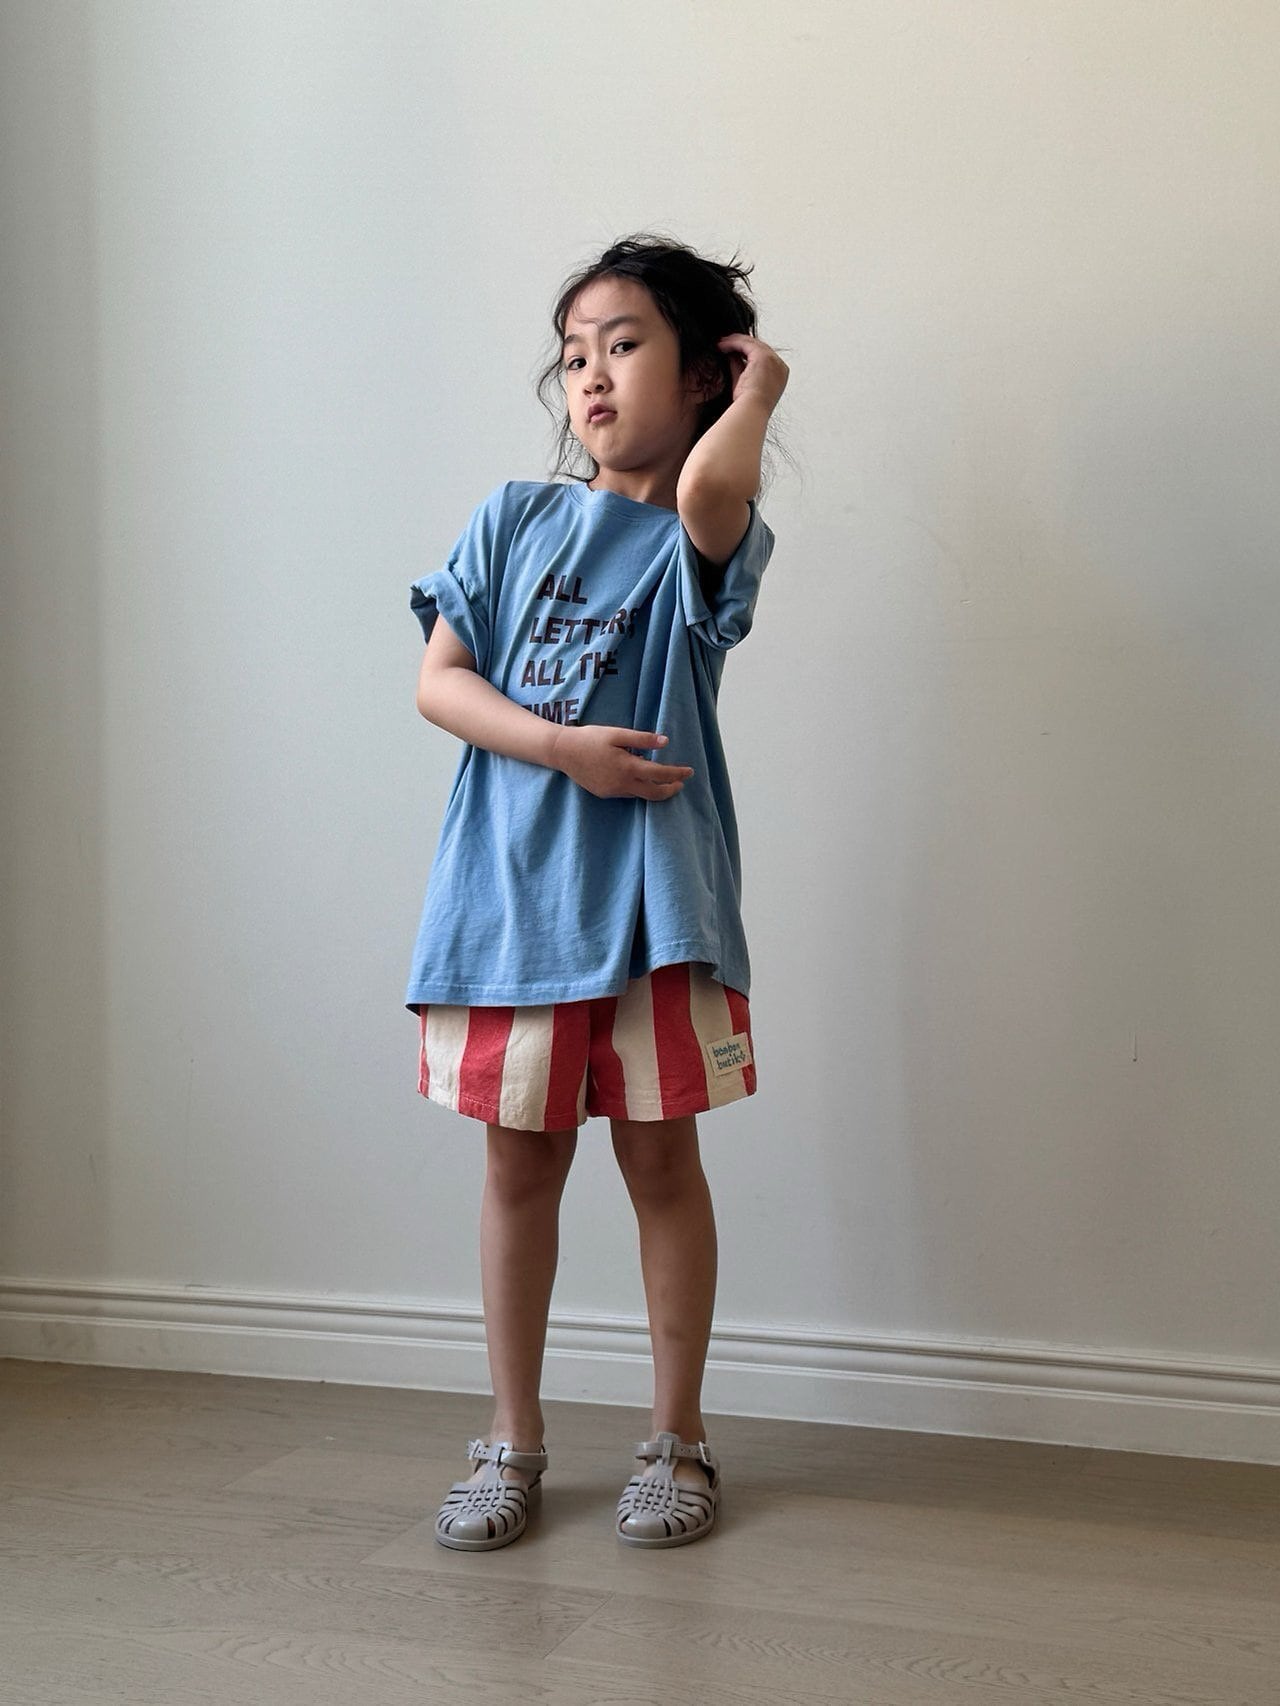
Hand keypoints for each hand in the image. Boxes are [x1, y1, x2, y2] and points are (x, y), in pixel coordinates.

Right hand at [551, 725, 693, 799]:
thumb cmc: (590, 738)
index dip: (677, 774)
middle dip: (670, 789)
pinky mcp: (604, 794)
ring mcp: (612, 791)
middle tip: (680, 783)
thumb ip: (642, 739)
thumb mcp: (617, 734)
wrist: (562, 751)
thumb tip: (665, 742)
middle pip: (654, 794)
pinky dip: (638, 787)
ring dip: (654, 789)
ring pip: (640, 795)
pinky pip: (627, 793)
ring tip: (662, 778)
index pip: (660, 775)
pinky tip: (638, 777)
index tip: (689, 771)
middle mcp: (622, 784)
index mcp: (628, 767)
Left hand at [715, 332, 788, 412]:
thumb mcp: (743, 383)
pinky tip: (722, 345)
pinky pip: (746, 343)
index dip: (747, 352)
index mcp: (779, 375)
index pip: (763, 357)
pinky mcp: (763, 357)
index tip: (733, 351)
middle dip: (741, 344)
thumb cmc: (748, 406)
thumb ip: (739, 367)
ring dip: (736, 341)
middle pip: (760, 348)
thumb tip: (731, 355)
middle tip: (725, 344)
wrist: (751, 410)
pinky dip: (733, 342)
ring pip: (753, 343)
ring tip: (722, 343)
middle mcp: (780, 366)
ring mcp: (774, 360)